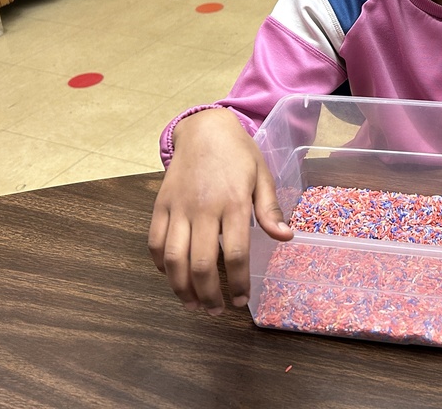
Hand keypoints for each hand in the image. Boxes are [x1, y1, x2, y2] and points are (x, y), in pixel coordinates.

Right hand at [147, 108, 292, 314]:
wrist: (204, 129)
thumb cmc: (238, 154)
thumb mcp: (261, 176)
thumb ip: (270, 210)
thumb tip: (286, 237)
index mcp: (233, 202)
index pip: (235, 253)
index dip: (238, 283)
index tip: (242, 300)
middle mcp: (203, 208)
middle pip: (200, 263)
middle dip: (208, 294)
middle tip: (215, 311)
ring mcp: (177, 207)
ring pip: (173, 259)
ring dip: (180, 288)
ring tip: (193, 305)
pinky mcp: (160, 206)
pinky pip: (155, 242)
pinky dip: (161, 265)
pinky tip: (173, 277)